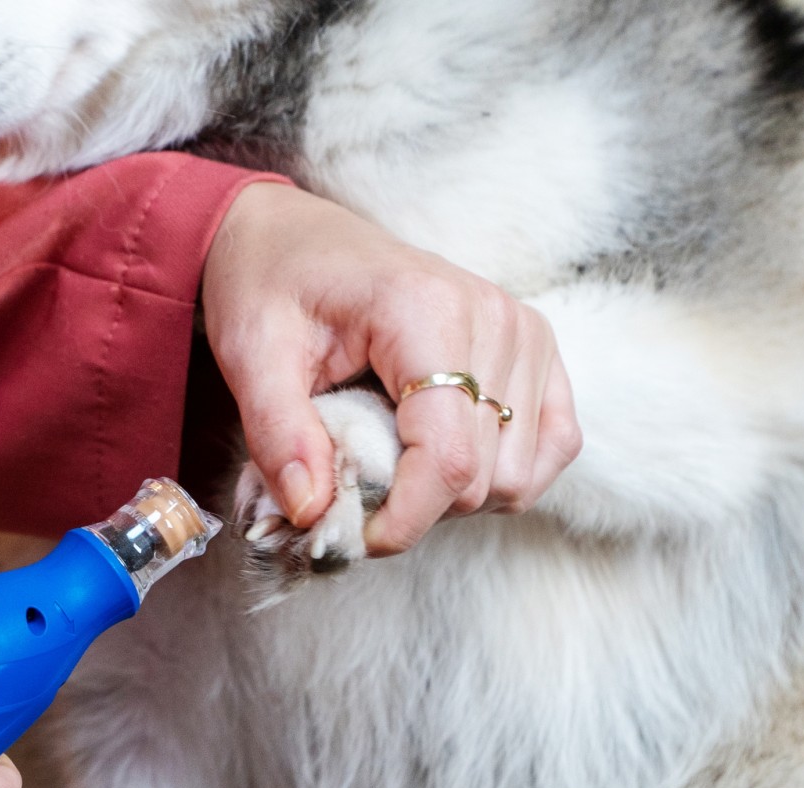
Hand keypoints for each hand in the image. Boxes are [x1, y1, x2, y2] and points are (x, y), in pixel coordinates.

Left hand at [202, 182, 581, 554]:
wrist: (292, 236)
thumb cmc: (270, 284)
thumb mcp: (251, 354)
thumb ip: (279, 436)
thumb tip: (314, 514)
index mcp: (425, 310)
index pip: (448, 457)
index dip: (401, 520)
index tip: (346, 533)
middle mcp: (494, 317)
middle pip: (483, 478)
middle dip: (413, 506)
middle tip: (350, 483)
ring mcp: (525, 332)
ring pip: (517, 476)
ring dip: (452, 495)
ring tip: (390, 457)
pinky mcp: (537, 349)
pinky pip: (552, 447)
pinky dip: (497, 474)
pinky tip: (439, 456)